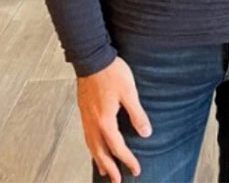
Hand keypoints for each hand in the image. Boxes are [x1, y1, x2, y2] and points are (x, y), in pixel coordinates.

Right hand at [77, 56, 151, 182]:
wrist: (92, 58)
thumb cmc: (112, 72)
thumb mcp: (130, 92)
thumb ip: (137, 114)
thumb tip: (146, 133)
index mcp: (105, 121)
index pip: (117, 147)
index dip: (127, 160)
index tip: (136, 170)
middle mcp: (93, 123)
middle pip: (100, 152)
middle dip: (110, 168)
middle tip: (118, 181)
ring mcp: (86, 117)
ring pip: (91, 146)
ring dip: (98, 160)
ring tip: (104, 170)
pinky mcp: (83, 110)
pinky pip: (87, 136)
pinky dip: (92, 147)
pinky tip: (95, 146)